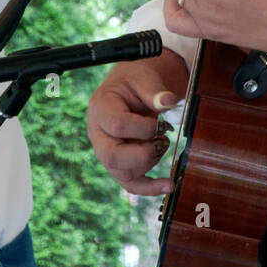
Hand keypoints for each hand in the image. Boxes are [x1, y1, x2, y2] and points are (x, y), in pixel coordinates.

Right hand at [87, 48, 189, 195]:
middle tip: (163, 141)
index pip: (117, 126)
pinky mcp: (118, 164)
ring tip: (163, 143)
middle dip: (143, 154)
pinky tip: (168, 185)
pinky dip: (149, 188)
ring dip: (150, 162)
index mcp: (100, 108)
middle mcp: (98, 134)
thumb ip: (154, 91)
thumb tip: (168, 102)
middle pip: (111, 156)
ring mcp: (106, 152)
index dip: (144, 128)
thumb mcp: (143, 78)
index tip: (162, 124)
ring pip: (122, 172)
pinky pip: (129, 183)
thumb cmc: (135, 82)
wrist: (132, 88)